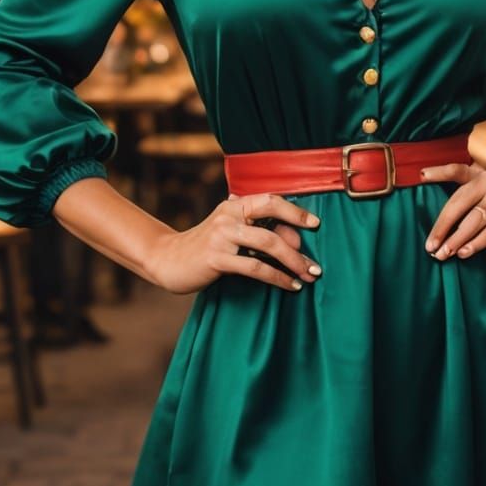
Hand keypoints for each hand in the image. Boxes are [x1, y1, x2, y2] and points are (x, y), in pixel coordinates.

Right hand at [143, 193, 321, 295]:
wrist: (168, 260)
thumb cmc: (205, 245)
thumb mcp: (228, 228)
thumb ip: (255, 226)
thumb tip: (292, 233)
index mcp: (234, 205)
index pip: (270, 199)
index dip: (294, 210)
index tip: (315, 224)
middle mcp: (228, 216)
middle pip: (272, 222)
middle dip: (298, 245)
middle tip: (316, 265)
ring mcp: (221, 236)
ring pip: (267, 244)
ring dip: (293, 262)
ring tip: (308, 276)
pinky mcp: (216, 258)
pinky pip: (254, 267)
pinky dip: (276, 277)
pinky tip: (289, 286)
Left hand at [421, 162, 485, 257]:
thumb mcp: (482, 200)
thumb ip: (463, 203)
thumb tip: (434, 228)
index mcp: (479, 175)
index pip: (457, 170)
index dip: (439, 172)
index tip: (421, 176)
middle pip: (459, 203)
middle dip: (442, 226)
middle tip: (430, 246)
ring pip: (473, 220)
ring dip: (456, 239)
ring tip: (443, 254)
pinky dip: (475, 243)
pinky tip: (463, 253)